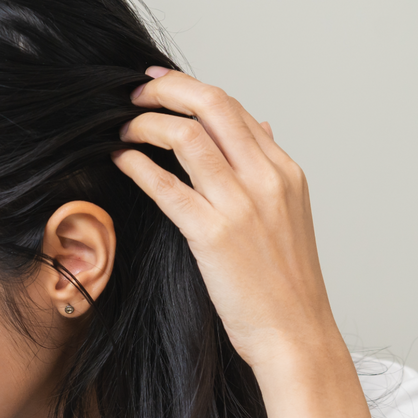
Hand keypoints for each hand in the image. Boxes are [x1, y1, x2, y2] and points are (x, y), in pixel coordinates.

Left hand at [112, 68, 340, 372]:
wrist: (296, 334)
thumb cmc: (286, 283)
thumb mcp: (290, 213)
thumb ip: (268, 167)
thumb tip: (258, 124)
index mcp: (285, 171)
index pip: (234, 109)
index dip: (191, 88)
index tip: (160, 82)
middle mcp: (266, 179)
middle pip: (213, 106)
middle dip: (167, 89)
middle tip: (135, 93)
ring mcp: (242, 205)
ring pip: (187, 137)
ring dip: (147, 124)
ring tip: (123, 128)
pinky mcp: (214, 235)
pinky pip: (167, 186)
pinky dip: (138, 165)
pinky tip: (121, 160)